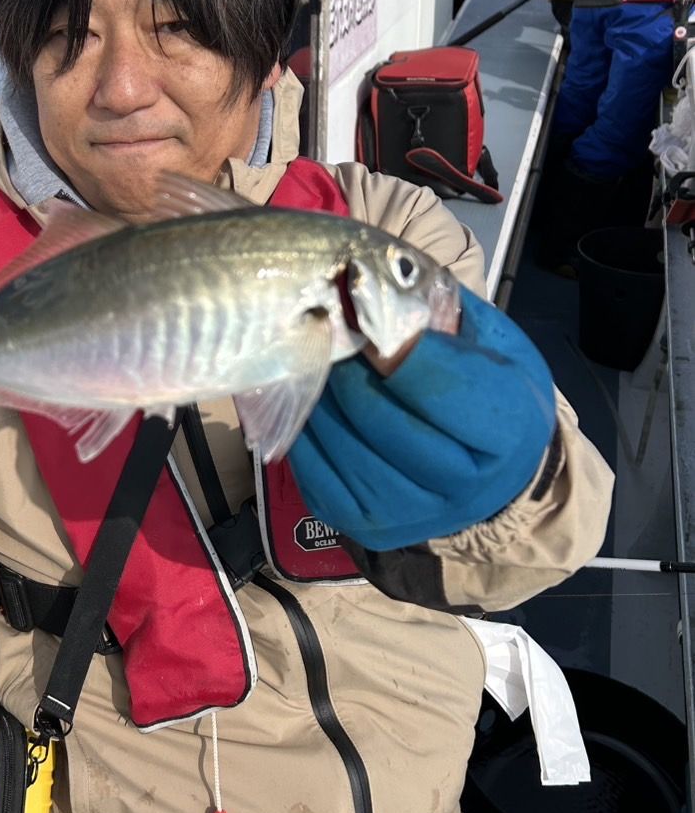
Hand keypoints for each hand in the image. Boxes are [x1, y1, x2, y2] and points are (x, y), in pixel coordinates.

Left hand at [289, 288, 556, 550]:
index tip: (364, 311)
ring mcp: (412, 512)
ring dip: (318, 397)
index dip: (391, 341)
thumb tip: (375, 286)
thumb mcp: (493, 344)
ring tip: (314, 361)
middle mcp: (463, 483)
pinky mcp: (366, 525)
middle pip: (378, 416)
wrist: (498, 476)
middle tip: (326, 329)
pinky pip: (316, 473)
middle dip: (345, 366)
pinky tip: (313, 403)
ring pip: (341, 445)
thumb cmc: (494, 392)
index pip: (436, 382)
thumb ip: (443, 316)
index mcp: (507, 427)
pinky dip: (305, 431)